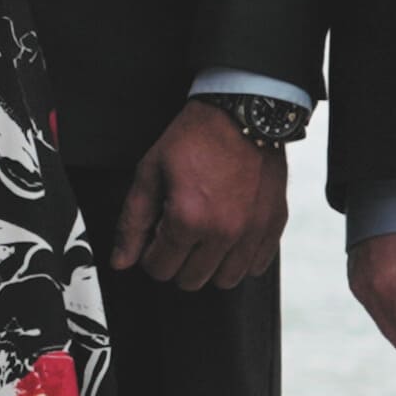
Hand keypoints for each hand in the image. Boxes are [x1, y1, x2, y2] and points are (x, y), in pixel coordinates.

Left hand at [120, 101, 290, 292]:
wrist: (242, 115)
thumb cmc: (193, 139)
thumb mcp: (150, 174)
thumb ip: (132, 222)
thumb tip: (121, 262)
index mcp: (188, 220)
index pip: (160, 269)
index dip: (149, 255)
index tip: (154, 235)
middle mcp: (224, 233)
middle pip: (190, 280)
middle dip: (176, 262)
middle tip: (176, 233)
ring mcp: (253, 232)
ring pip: (225, 280)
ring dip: (208, 265)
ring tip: (202, 237)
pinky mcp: (275, 226)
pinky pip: (256, 267)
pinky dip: (240, 259)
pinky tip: (228, 237)